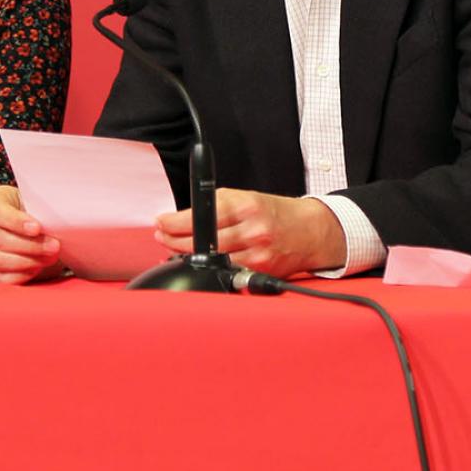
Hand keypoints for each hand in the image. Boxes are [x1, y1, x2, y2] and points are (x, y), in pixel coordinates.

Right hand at [0, 185, 62, 283]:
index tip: (37, 228)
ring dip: (27, 261)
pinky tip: (38, 268)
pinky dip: (21, 275)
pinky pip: (0, 277)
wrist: (43, 234)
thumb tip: (55, 221)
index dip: (16, 221)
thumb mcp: (43, 206)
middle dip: (30, 245)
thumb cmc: (41, 216)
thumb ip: (44, 209)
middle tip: (54, 246)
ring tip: (49, 258)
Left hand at [154, 189, 346, 277]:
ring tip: (175, 249)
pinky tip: (200, 265)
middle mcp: (253, 229)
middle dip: (175, 240)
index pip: (203, 214)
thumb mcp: (245, 198)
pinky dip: (210, 269)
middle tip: (162, 236)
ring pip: (212, 260)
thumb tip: (181, 218)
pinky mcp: (261, 271)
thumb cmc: (273, 212)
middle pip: (204, 241)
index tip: (161, 222)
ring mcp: (257, 253)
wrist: (308, 230)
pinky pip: (227, 272)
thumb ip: (216, 206)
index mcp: (247, 205)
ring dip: (188, 256)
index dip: (176, 222)